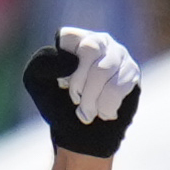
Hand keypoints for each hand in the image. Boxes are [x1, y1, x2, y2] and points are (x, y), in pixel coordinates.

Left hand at [20, 28, 139, 158]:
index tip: (60, 83)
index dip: (61, 62)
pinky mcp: (132, 73)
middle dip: (78, 81)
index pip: (68, 36)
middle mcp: (100, 41)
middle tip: (74, 99)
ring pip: (104, 70)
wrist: (81, 133)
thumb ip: (42, 63)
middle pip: (90, 49)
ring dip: (90, 99)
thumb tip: (68, 59)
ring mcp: (119, 55)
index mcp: (75, 39)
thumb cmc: (57, 103)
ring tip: (86, 112)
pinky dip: (104, 107)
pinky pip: (117, 87)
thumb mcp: (37, 82)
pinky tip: (103, 113)